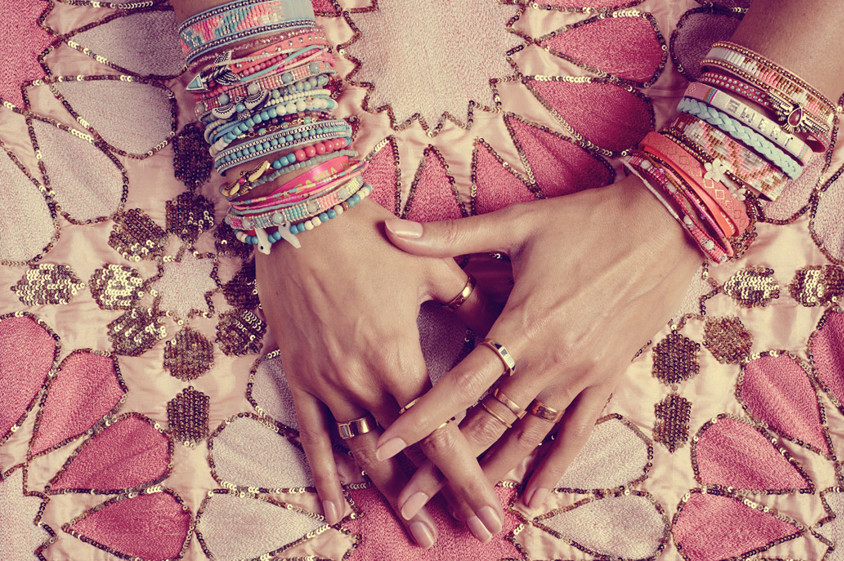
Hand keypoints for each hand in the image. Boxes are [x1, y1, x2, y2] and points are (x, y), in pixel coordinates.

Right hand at [255, 198, 501, 546]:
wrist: (298, 216)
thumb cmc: (367, 237)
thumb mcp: (430, 267)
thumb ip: (471, 301)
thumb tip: (508, 325)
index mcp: (398, 357)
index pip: (441, 433)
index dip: (469, 478)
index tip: (492, 512)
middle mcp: (360, 381)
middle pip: (407, 455)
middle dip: (441, 497)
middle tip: (470, 532)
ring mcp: (325, 383)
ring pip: (363, 455)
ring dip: (392, 496)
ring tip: (420, 532)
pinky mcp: (298, 377)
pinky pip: (312, 437)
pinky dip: (324, 477)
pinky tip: (336, 510)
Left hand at [374, 176, 702, 520]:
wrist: (666, 228)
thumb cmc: (588, 221)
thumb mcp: (518, 223)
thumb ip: (451, 235)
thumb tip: (390, 229)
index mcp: (522, 324)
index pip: (459, 384)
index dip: (420, 418)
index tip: (385, 445)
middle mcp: (550, 361)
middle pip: (486, 424)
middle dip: (445, 465)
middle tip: (408, 501)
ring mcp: (582, 375)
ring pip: (527, 436)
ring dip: (493, 474)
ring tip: (462, 509)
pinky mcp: (608, 378)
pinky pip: (577, 432)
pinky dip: (554, 466)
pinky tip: (532, 496)